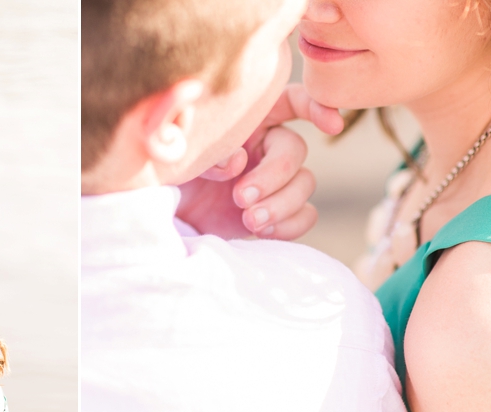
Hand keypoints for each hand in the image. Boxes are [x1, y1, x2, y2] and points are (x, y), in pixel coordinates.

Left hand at [176, 84, 343, 240]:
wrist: (160, 213)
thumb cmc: (167, 174)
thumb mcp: (177, 155)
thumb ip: (207, 152)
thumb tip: (237, 161)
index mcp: (248, 120)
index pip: (290, 100)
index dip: (315, 105)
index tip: (330, 124)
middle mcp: (265, 146)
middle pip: (296, 150)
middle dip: (273, 177)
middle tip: (241, 198)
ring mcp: (273, 181)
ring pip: (305, 184)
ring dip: (281, 204)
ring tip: (248, 221)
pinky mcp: (274, 212)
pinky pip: (305, 215)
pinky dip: (291, 225)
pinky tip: (263, 232)